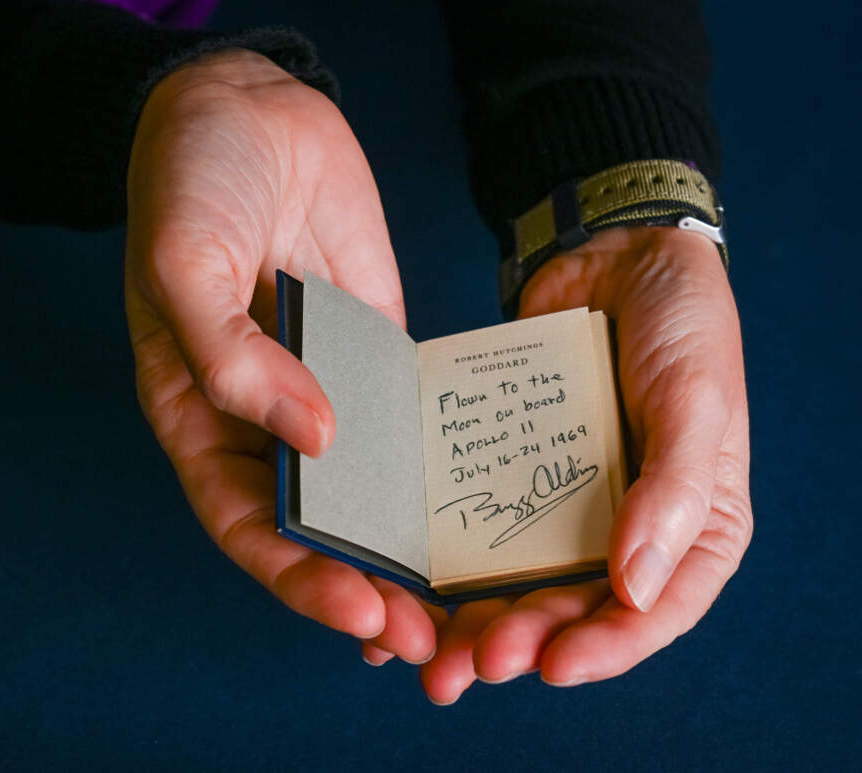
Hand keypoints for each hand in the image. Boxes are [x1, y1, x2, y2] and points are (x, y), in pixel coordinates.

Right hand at [124, 50, 436, 660]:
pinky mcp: (376, 353)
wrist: (249, 109)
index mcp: (196, 411)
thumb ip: (230, 353)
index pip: (242, 522)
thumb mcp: (184, 258)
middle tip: (425, 638)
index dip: (296, 577)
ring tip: (461, 598)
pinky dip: (433, 472)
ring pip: (366, 489)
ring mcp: (324, 386)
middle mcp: (261, 415)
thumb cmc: (191, 179)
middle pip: (311, 525)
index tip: (358, 611)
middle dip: (363, 586)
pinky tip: (477, 505)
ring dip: (406, 547)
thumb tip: (311, 436)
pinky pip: (406, 422)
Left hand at [420, 227, 752, 702]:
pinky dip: (441, 561)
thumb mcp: (697, 401)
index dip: (607, 649)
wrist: (613, 253)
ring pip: (516, 581)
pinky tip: (400, 587)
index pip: (655, 612)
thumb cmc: (680, 324)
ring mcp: (561, 502)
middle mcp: (624, 528)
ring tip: (422, 650)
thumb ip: (675, 492)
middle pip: (571, 609)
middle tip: (466, 666)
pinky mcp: (509, 471)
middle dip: (519, 641)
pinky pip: (474, 525)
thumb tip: (637, 590)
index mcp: (691, 527)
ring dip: (471, 621)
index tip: (553, 668)